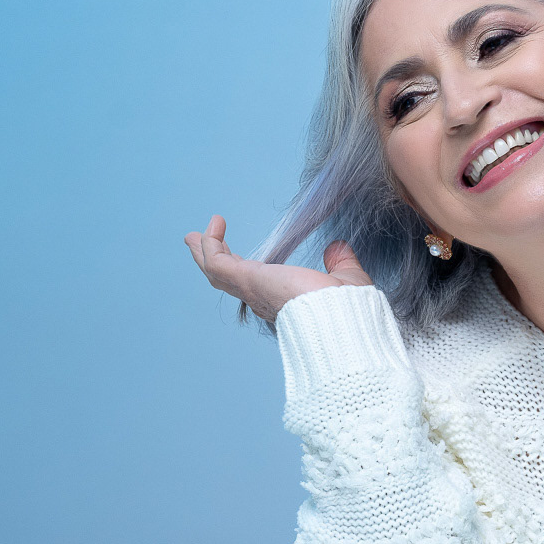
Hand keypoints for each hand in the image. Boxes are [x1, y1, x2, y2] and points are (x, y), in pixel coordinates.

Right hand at [184, 215, 372, 323]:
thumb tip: (337, 248)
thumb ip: (340, 263)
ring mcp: (252, 290)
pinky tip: (216, 223)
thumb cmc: (349, 309)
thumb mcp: (346, 278)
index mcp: (282, 300)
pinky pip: (217, 261)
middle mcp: (262, 299)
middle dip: (211, 258)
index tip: (233, 252)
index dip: (240, 267)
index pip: (254, 283)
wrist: (343, 320)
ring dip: (204, 251)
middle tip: (197, 241)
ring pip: (216, 272)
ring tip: (194, 235)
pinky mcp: (248, 280)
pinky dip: (211, 243)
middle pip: (226, 279)